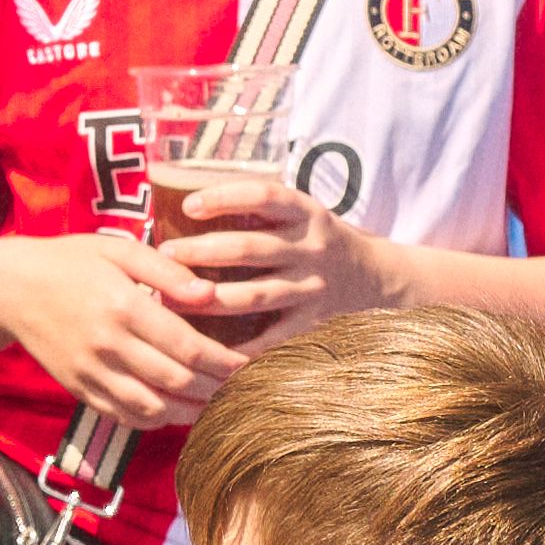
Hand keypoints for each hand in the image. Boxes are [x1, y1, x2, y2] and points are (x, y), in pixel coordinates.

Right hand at [0, 232, 258, 426]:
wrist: (10, 288)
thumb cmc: (70, 262)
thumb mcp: (118, 250)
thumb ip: (167, 271)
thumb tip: (210, 293)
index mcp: (123, 307)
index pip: (187, 347)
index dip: (224, 362)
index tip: (249, 365)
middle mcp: (108, 345)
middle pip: (176, 382)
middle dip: (216, 389)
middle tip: (243, 388)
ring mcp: (91, 372)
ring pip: (152, 408)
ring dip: (190, 412)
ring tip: (216, 405)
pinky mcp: (79, 389)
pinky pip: (124, 416)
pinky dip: (156, 420)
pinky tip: (176, 411)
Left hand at [149, 165, 393, 348]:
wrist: (378, 281)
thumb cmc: (317, 243)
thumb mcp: (302, 215)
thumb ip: (260, 209)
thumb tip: (183, 200)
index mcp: (306, 214)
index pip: (264, 196)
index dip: (225, 198)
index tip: (188, 205)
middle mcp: (311, 249)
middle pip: (250, 249)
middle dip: (202, 251)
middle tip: (165, 253)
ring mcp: (313, 289)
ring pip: (254, 295)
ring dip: (209, 298)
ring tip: (170, 298)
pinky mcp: (313, 324)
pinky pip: (270, 339)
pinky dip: (238, 347)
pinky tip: (204, 347)